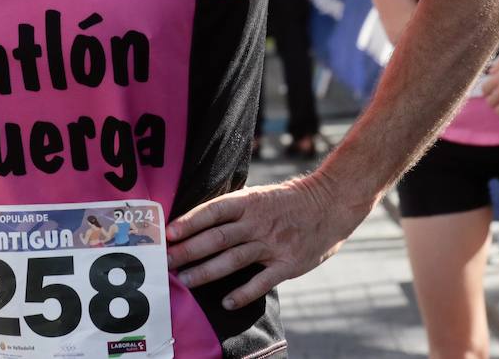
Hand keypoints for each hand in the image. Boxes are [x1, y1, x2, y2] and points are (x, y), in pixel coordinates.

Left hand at [166, 178, 360, 309]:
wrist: (331, 203)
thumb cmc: (289, 200)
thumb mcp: (260, 195)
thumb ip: (235, 207)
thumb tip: (199, 218)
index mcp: (249, 201)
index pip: (213, 211)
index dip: (189, 222)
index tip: (169, 233)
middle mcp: (258, 222)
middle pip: (217, 238)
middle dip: (189, 250)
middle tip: (167, 262)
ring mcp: (273, 243)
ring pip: (233, 260)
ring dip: (206, 271)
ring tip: (185, 281)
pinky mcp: (288, 264)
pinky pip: (261, 281)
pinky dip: (243, 293)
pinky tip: (226, 302)